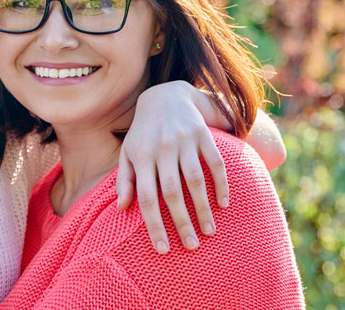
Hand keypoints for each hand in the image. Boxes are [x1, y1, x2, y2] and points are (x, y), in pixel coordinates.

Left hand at [116, 80, 228, 253]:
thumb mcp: (128, 152)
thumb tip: (121, 208)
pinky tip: (223, 203)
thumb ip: (124, 179)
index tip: (163, 248)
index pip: (147, 197)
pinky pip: (215, 162)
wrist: (165, 97)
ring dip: (204, 208)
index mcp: (141, 156)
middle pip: (172, 192)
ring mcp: (184, 140)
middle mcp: (162, 148)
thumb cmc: (143, 133)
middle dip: (182, 222)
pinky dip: (221, 183)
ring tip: (209, 231)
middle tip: (191, 246)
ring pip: (195, 180)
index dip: (154, 224)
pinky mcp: (202, 134)